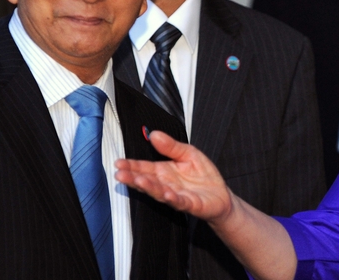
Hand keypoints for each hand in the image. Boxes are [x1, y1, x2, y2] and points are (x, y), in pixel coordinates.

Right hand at [115, 130, 231, 222]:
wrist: (220, 195)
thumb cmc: (203, 175)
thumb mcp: (188, 153)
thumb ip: (171, 146)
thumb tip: (154, 134)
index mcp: (164, 171)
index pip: (144, 167)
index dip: (131, 165)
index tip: (118, 162)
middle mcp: (166, 184)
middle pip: (147, 180)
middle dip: (133, 177)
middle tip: (119, 174)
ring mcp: (176, 195)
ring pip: (159, 192)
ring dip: (148, 187)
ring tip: (138, 181)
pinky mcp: (189, 204)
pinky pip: (179, 201)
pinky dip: (172, 197)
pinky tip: (165, 193)